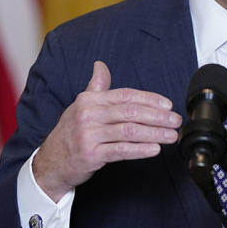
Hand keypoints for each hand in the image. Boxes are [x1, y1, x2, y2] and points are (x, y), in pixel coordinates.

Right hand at [32, 60, 181, 200]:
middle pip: (130, 112)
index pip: (126, 95)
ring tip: (171, 136)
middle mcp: (88, 115)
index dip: (150, 99)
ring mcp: (89, 135)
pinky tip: (154, 149)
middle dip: (157, 117)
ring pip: (129, 131)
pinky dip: (140, 149)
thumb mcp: (81, 106)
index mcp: (90, 100)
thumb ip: (96, 87)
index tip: (167, 105)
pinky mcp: (91, 155)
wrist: (51, 161)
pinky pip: (121, 150)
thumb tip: (101, 66)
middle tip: (175, 121)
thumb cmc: (70, 132)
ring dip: (154, 133)